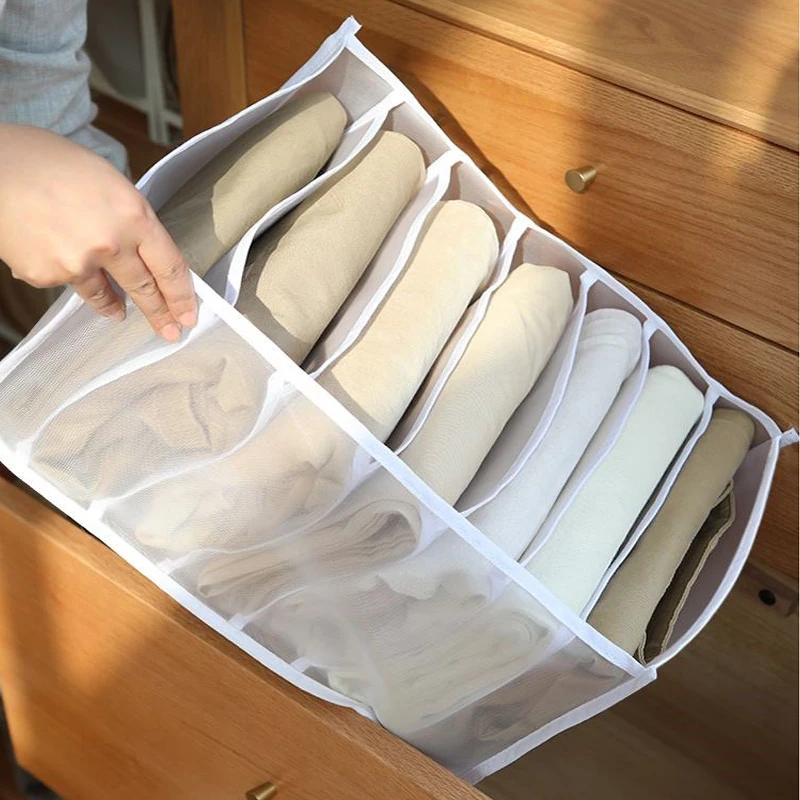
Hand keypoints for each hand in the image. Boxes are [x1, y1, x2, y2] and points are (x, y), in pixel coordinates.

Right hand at [0, 124, 196, 340]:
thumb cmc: (45, 161)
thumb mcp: (107, 181)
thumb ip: (130, 218)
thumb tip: (143, 246)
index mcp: (133, 215)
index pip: (170, 266)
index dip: (182, 296)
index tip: (189, 314)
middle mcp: (110, 243)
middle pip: (146, 289)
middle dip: (160, 315)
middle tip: (171, 332)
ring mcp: (77, 263)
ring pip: (105, 293)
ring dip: (114, 305)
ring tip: (119, 312)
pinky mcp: (47, 275)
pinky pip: (67, 282)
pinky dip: (66, 273)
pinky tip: (55, 253)